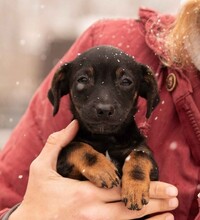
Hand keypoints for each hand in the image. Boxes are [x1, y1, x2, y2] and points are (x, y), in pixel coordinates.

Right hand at [9, 120, 177, 219]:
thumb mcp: (41, 166)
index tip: (165, 185)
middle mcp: (92, 212)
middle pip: (130, 207)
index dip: (144, 187)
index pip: (120, 188)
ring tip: (171, 214)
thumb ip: (58, 143)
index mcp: (83, 192)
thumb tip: (73, 124)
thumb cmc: (36, 196)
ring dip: (151, 218)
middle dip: (155, 202)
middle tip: (176, 197)